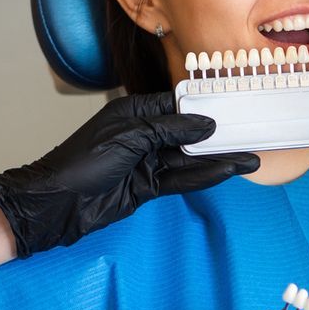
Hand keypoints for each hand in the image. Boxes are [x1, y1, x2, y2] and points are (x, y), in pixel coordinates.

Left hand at [0, 92, 259, 256]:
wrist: (55, 205)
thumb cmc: (82, 162)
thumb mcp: (128, 137)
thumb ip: (169, 130)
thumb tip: (206, 124)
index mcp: (135, 111)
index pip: (178, 104)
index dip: (207, 106)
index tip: (236, 105)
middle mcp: (143, 134)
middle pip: (188, 133)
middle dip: (219, 135)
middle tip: (253, 134)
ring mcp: (146, 162)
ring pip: (189, 159)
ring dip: (218, 160)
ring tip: (250, 159)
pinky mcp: (147, 188)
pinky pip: (181, 180)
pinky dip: (203, 177)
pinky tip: (226, 172)